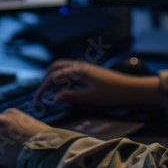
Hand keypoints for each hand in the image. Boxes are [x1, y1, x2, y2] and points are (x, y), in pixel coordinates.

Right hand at [34, 59, 160, 108]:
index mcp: (78, 71)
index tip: (37, 101)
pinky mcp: (88, 72)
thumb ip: (72, 96)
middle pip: (55, 67)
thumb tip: (54, 97)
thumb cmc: (112, 94)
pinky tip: (63, 88)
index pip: (54, 77)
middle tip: (40, 95)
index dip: (43, 88)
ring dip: (52, 77)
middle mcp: (80, 66)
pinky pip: (70, 70)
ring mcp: (84, 68)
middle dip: (45, 79)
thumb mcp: (91, 98)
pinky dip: (61, 77)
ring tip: (48, 92)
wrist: (130, 88)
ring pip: (62, 67)